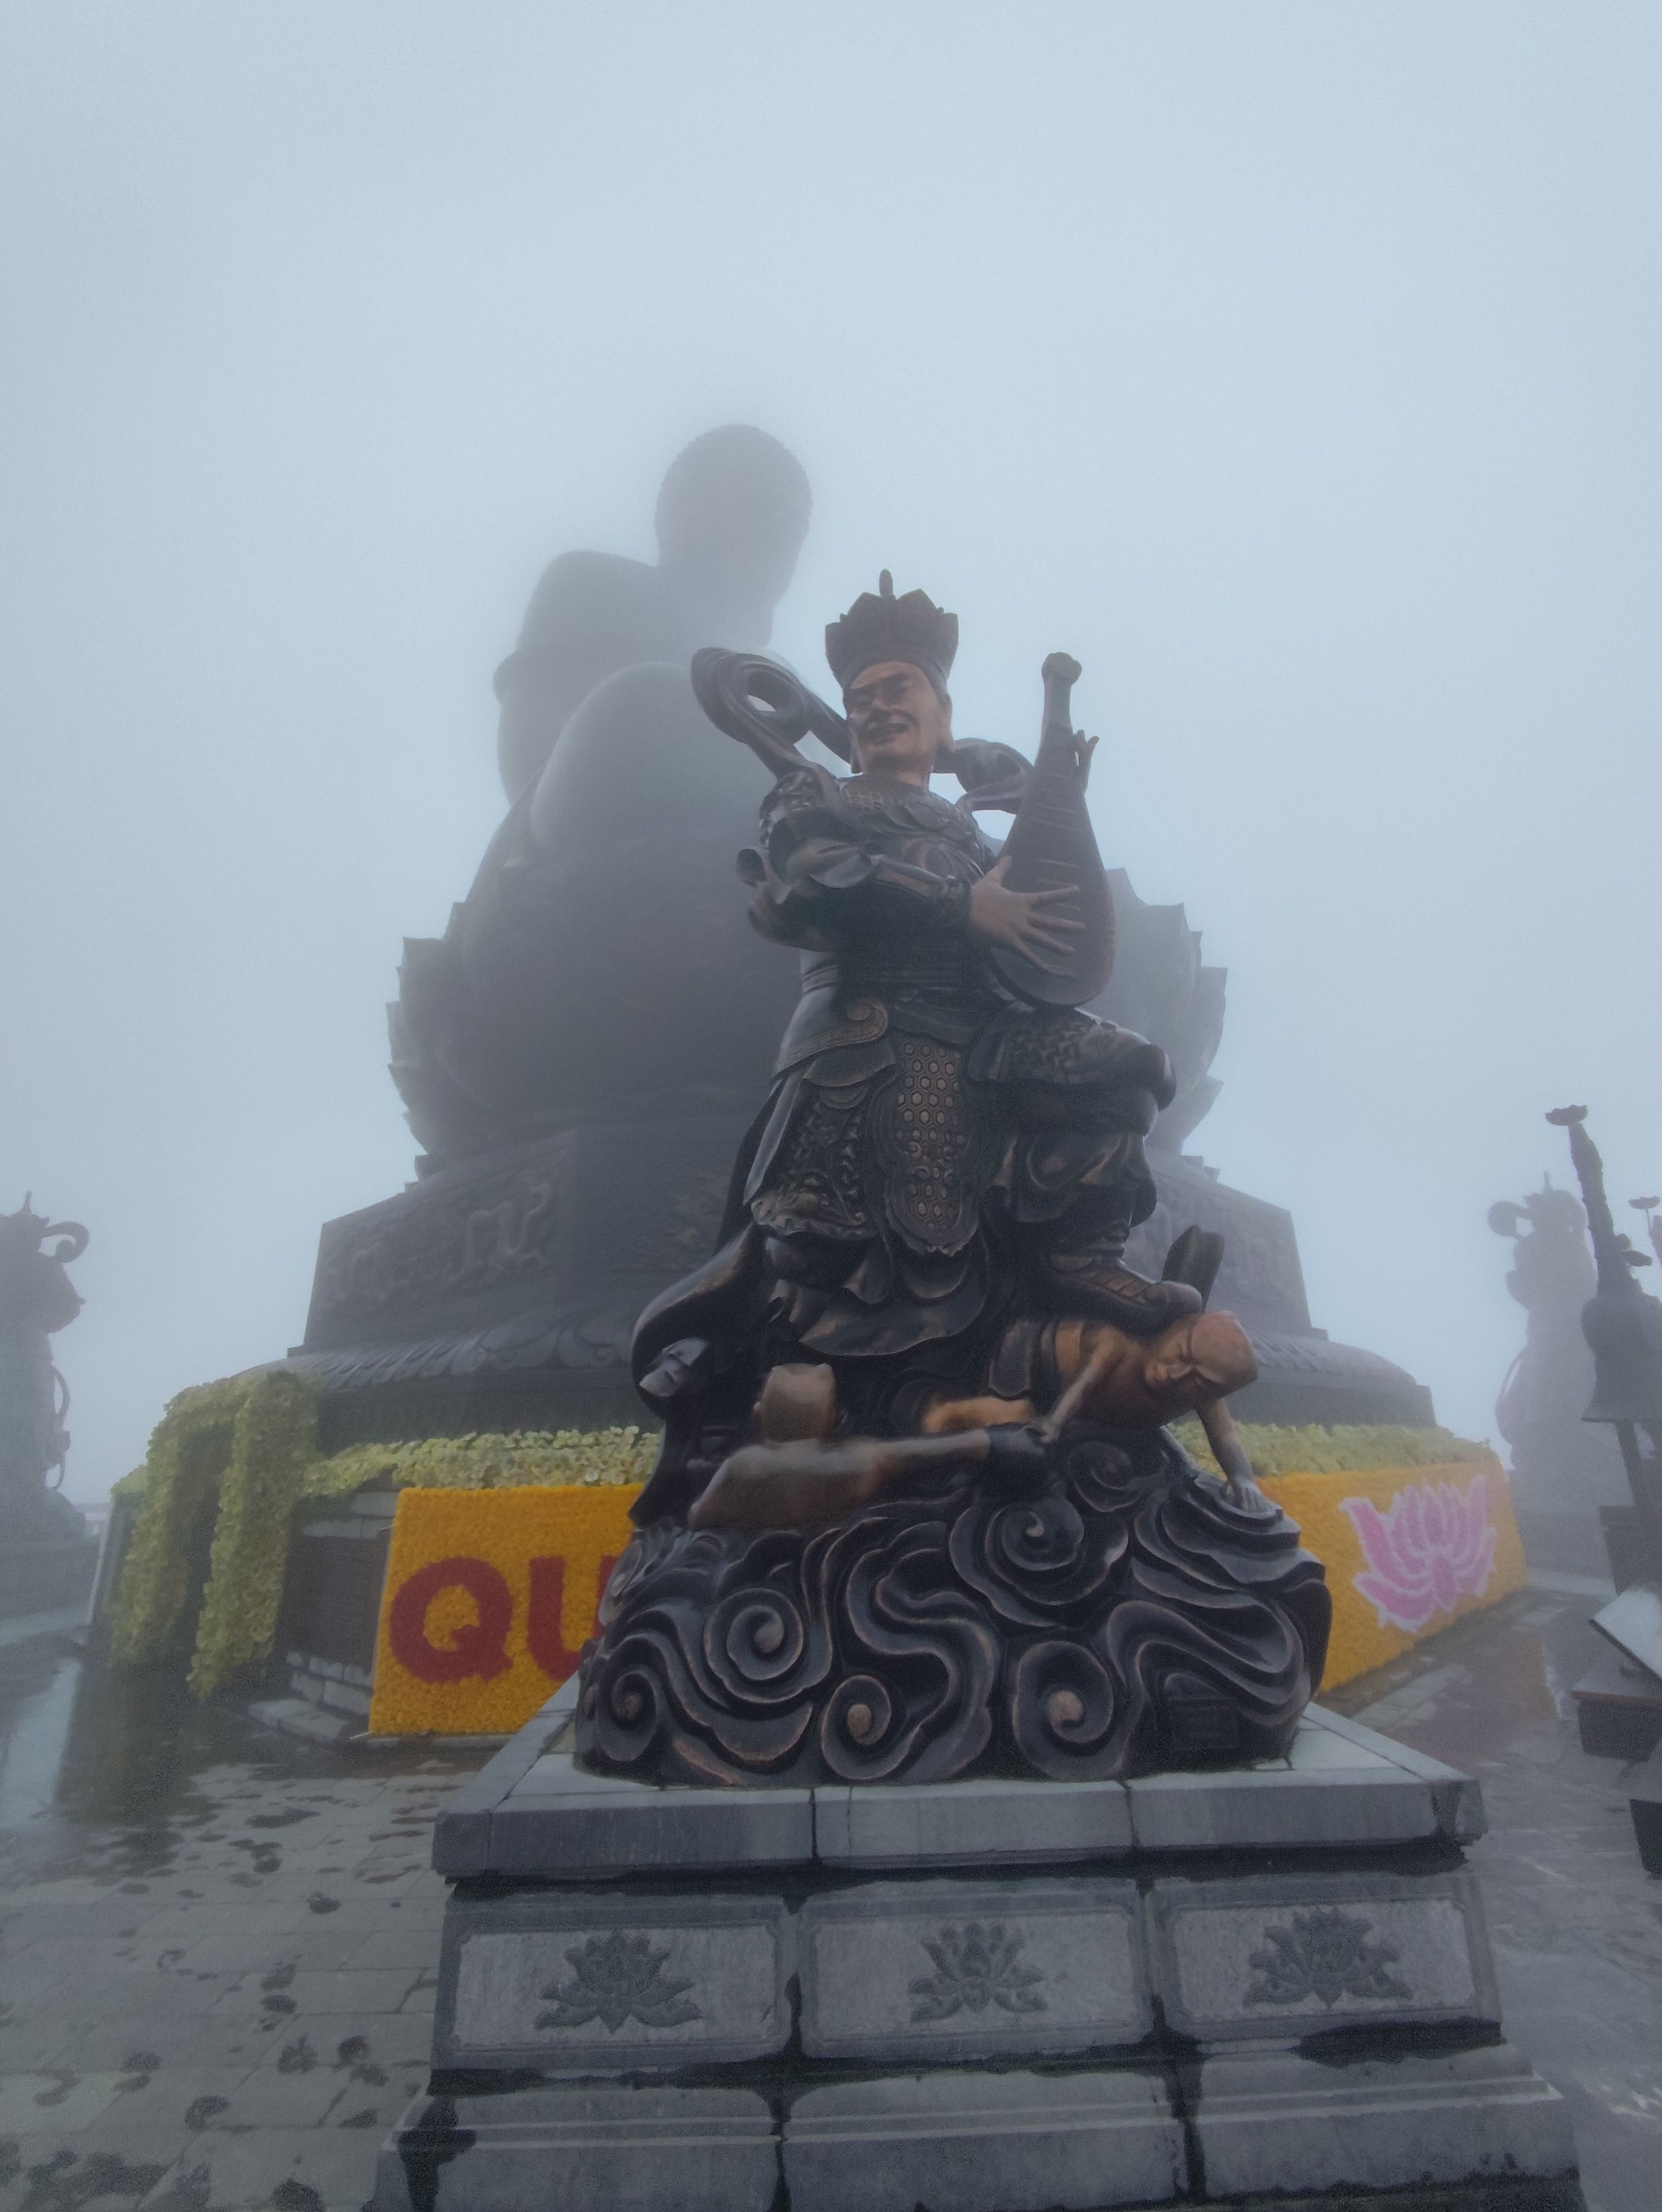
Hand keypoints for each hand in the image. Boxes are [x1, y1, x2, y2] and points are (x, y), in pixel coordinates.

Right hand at [967, 856, 1083, 969]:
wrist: (964, 908)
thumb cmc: (977, 894)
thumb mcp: (992, 879)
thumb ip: (1003, 869)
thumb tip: (1009, 856)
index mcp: (1021, 901)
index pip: (1046, 897)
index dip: (1062, 894)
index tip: (1077, 891)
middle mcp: (1024, 916)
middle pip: (1050, 922)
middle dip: (1067, 926)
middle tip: (1082, 928)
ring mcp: (1018, 930)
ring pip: (1042, 939)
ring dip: (1057, 946)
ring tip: (1071, 951)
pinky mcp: (1010, 942)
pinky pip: (1027, 955)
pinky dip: (1038, 964)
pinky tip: (1048, 970)